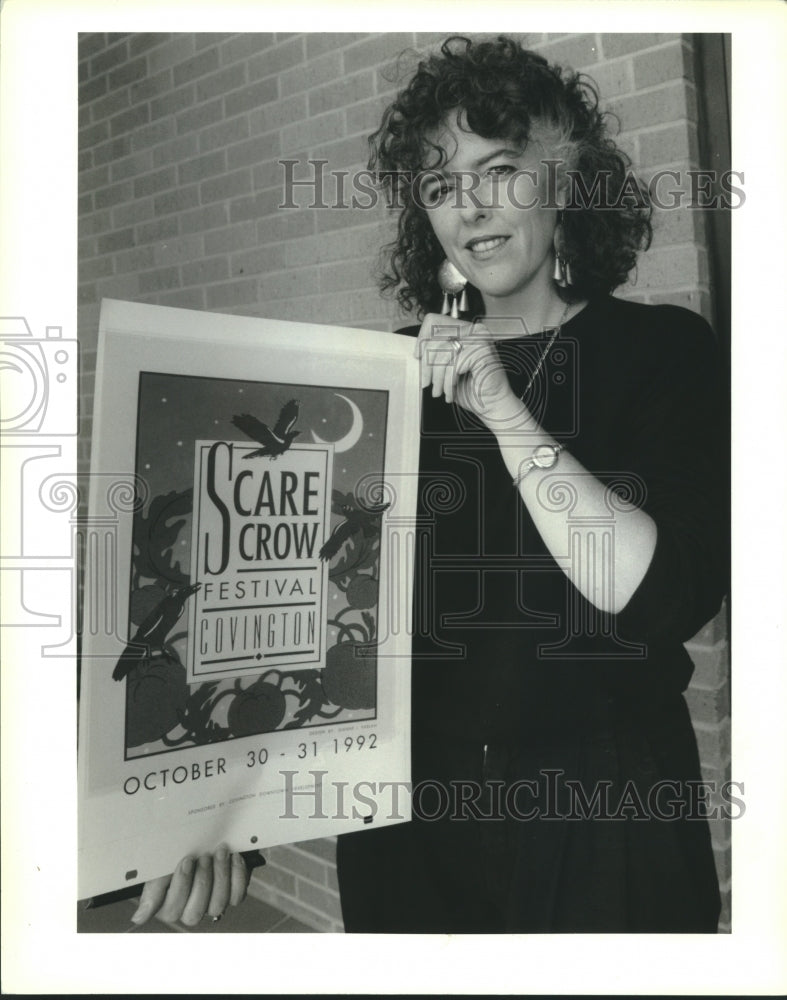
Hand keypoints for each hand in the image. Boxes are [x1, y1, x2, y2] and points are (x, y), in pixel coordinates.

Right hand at [130, 846, 263, 926]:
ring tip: (220, 852)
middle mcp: (191, 909)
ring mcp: (212, 903)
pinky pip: (237, 896)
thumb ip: (152, 890)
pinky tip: (234, 857)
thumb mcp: (163, 866)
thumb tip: (138, 918)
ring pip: (217, 905)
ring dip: (220, 875)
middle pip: (194, 913)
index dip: (181, 887)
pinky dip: (237, 875)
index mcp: (169, 905)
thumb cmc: (179, 851)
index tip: (186, 860)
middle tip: (203, 857)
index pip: (172, 911)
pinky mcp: (232, 894)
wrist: (206, 835)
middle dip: (201, 882)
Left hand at [415, 313, 525, 431]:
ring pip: (442, 353)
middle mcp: (474, 330)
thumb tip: (418, 351)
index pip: (434, 321)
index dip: (422, 339)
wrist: (492, 405)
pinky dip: (448, 382)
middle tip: (427, 382)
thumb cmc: (473, 389)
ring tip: (440, 391)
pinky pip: (453, 364)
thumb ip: (436, 354)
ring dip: (438, 378)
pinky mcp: (482, 351)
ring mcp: (480, 339)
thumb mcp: (448, 368)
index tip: (418, 357)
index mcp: (465, 330)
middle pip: (435, 338)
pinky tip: (451, 391)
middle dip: (427, 365)